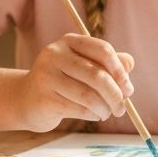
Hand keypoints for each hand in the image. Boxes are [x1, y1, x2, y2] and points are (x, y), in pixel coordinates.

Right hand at [16, 32, 133, 130]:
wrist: (27, 99)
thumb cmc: (64, 82)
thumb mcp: (85, 67)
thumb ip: (108, 63)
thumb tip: (129, 64)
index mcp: (69, 41)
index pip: (102, 50)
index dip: (119, 70)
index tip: (128, 87)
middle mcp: (55, 54)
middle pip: (97, 75)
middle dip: (115, 95)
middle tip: (122, 108)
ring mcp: (46, 75)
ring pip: (89, 95)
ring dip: (105, 108)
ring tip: (107, 113)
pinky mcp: (44, 98)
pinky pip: (79, 109)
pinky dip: (93, 115)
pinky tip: (94, 115)